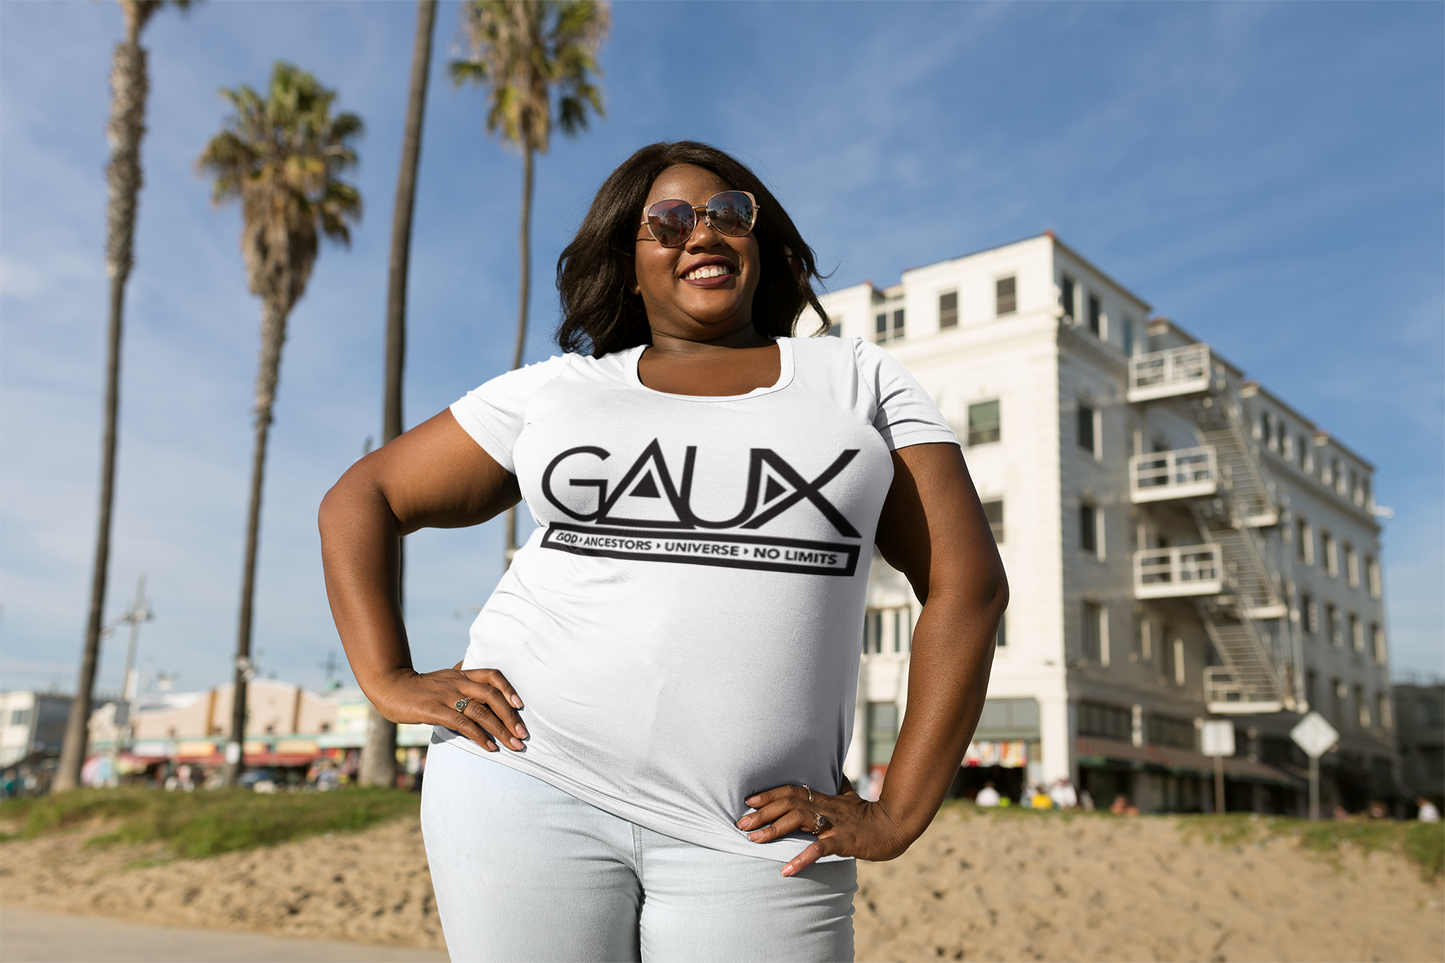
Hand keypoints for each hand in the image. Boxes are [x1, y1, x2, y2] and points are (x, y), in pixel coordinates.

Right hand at [370, 662, 526, 752]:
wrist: (389, 686)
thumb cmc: (418, 686)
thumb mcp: (442, 677)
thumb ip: (459, 676)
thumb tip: (468, 668)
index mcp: (462, 674)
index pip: (493, 675)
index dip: (509, 689)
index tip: (521, 705)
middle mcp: (458, 683)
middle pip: (492, 696)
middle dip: (511, 716)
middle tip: (523, 735)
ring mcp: (446, 696)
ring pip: (481, 712)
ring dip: (500, 730)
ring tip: (513, 745)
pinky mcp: (435, 710)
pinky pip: (462, 724)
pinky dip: (479, 736)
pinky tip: (489, 747)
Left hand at [735, 782, 910, 876]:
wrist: (897, 825)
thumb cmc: (872, 815)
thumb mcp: (852, 798)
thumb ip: (840, 789)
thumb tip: (836, 777)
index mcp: (826, 799)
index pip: (793, 791)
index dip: (770, 794)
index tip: (749, 800)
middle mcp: (827, 807)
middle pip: (789, 803)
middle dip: (763, 812)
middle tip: (741, 823)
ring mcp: (835, 823)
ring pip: (799, 820)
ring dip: (774, 830)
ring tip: (754, 841)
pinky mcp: (845, 840)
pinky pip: (820, 848)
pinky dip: (801, 858)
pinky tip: (786, 870)